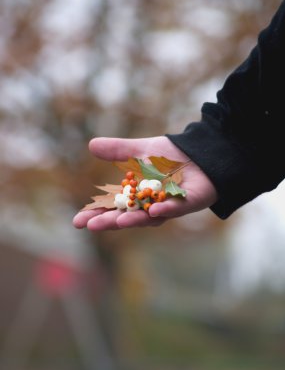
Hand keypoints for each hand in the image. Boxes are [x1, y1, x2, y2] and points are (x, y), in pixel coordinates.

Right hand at [72, 136, 217, 230]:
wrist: (200, 152)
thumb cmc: (169, 155)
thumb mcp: (140, 150)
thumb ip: (118, 150)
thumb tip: (91, 144)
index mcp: (137, 195)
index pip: (113, 206)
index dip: (96, 214)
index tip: (78, 221)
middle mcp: (150, 204)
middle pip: (128, 216)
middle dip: (109, 221)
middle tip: (91, 225)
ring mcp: (169, 206)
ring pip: (150, 216)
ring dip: (135, 219)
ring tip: (118, 222)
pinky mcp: (188, 202)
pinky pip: (176, 207)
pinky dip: (165, 209)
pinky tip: (154, 211)